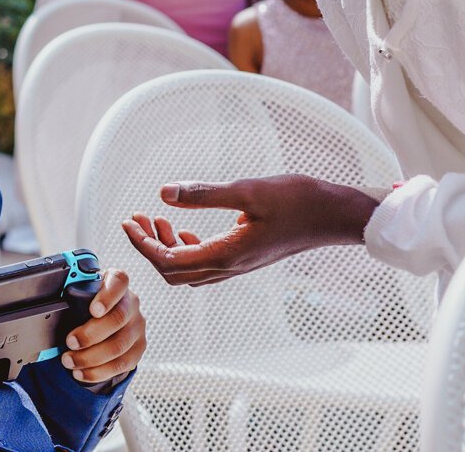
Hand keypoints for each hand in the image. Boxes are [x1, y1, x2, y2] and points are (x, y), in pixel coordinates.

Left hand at [62, 269, 143, 384]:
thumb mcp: (83, 290)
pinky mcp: (138, 349)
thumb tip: (52, 303)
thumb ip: (74, 292)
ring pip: (119, 346)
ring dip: (91, 357)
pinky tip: (82, 372)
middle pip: (117, 319)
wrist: (106, 315)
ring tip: (70, 361)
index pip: (119, 282)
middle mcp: (131, 304)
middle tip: (70, 342)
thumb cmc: (89, 301)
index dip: (107, 296)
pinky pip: (121, 364)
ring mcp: (137, 327)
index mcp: (117, 282)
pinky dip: (99, 371)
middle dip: (91, 334)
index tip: (93, 310)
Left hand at [123, 174, 380, 285]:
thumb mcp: (247, 191)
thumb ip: (204, 194)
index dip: (143, 243)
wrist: (335, 215)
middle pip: (173, 272)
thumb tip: (164, 193)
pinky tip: (183, 227)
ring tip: (156, 219)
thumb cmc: (298, 202)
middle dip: (149, 247)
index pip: (168, 261)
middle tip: (137, 219)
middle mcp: (229, 267)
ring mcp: (238, 266)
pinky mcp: (245, 258)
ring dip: (166, 247)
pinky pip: (204, 264)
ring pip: (188, 270)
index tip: (129, 221)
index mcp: (226, 256)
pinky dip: (185, 248)